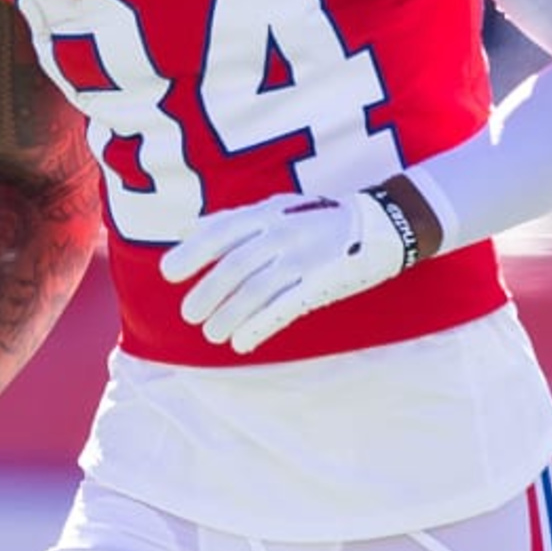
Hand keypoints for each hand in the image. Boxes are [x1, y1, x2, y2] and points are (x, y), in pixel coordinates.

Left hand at [161, 189, 405, 355]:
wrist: (382, 224)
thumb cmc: (320, 218)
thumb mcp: (277, 207)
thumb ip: (233, 219)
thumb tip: (187, 229)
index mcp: (267, 214)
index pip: (220, 232)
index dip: (192, 253)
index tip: (169, 273)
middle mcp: (282, 233)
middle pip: (233, 267)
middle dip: (206, 293)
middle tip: (190, 314)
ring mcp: (303, 258)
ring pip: (255, 292)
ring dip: (228, 316)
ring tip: (212, 334)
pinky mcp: (321, 283)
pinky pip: (283, 309)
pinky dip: (258, 327)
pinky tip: (241, 343)